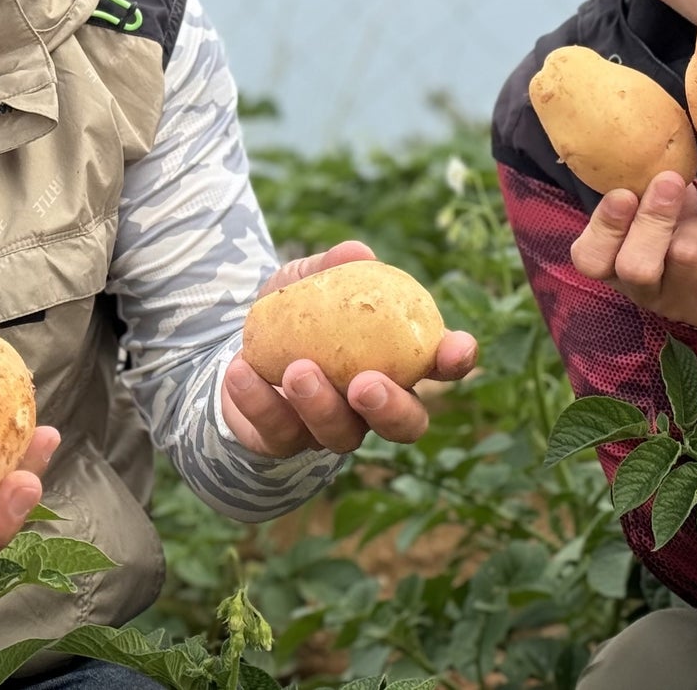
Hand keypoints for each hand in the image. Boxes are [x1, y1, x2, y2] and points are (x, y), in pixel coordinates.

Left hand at [222, 240, 478, 456]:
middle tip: (366, 383)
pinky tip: (241, 372)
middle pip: (405, 424)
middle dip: (392, 408)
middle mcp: (372, 404)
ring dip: (322, 405)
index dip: (455, 360)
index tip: (458, 348)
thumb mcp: (306, 281)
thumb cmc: (293, 313)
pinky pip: (277, 432)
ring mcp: (331, 429)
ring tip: (298, 370)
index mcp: (393, 360)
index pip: (438, 367)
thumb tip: (358, 253)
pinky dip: (260, 401)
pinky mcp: (284, 443)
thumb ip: (331, 269)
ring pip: (342, 435)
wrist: (239, 348)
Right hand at [569, 171, 696, 328]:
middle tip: (670, 181)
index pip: (590, 260)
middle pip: (636, 268)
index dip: (606, 227)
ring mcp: (679, 306)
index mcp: (611, 265)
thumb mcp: (645, 201)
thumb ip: (637, 187)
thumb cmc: (670, 219)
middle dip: (654, 219)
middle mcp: (642, 293)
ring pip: (686, 260)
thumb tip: (649, 162)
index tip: (624, 194)